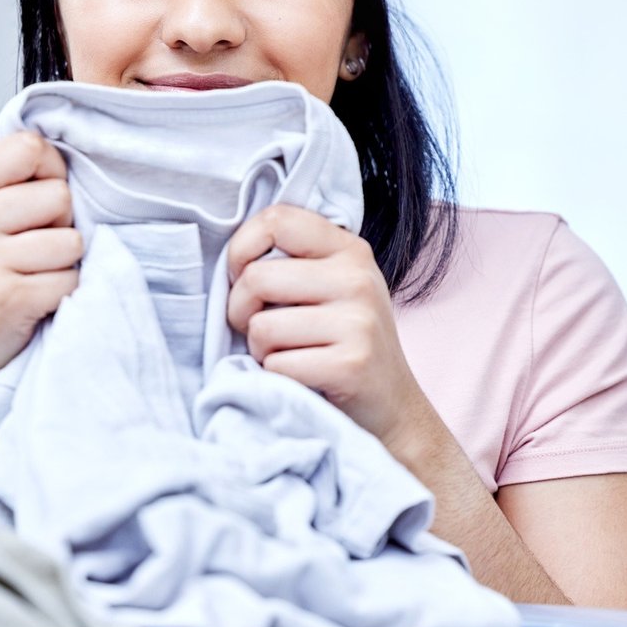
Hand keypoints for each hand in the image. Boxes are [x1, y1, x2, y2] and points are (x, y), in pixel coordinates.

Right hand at [0, 131, 82, 394]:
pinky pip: (72, 279)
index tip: (39, 203)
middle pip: (60, 195)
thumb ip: (11, 183)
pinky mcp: (9, 298)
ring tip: (32, 276)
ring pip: (73, 240)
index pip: (29, 146)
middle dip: (61, 224)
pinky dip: (64, 293)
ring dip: (65, 263)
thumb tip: (71, 149)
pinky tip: (35, 301)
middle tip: (32, 251)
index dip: (51, 172)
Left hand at [225, 204, 434, 446]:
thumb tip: (234, 256)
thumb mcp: (333, 287)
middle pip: (256, 278)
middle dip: (240, 311)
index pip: (276, 219)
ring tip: (288, 355)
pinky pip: (277, 365)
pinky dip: (276, 377)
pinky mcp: (350, 365)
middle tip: (261, 330)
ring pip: (261, 327)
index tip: (243, 277)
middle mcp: (357, 279)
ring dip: (260, 350)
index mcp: (349, 250)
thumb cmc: (346, 344)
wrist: (393, 406)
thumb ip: (296, 262)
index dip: (241, 248)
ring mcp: (358, 322)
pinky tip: (302, 377)